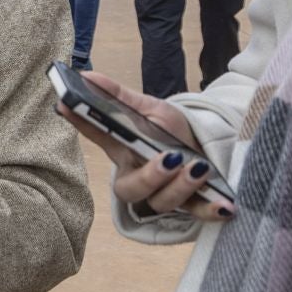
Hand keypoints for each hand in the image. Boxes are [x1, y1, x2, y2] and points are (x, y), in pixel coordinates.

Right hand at [58, 70, 233, 220]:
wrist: (208, 148)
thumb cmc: (173, 131)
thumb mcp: (151, 110)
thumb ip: (122, 98)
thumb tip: (89, 76)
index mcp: (124, 152)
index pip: (98, 136)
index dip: (80, 122)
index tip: (66, 104)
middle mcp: (139, 177)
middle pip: (129, 189)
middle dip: (149, 177)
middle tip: (171, 158)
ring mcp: (164, 194)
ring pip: (162, 202)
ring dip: (181, 186)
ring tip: (199, 167)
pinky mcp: (193, 205)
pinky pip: (198, 214)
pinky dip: (210, 211)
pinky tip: (225, 205)